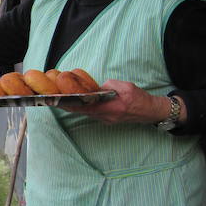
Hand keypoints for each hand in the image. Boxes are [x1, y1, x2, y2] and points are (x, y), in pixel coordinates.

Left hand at [59, 79, 174, 124]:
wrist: (151, 111)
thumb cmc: (140, 98)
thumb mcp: (126, 86)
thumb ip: (109, 86)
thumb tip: (97, 87)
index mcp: (110, 108)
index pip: (85, 106)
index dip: (70, 102)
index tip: (58, 99)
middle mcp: (105, 117)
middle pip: (81, 111)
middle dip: (67, 104)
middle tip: (53, 97)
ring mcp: (105, 119)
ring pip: (84, 113)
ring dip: (73, 106)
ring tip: (60, 98)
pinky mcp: (106, 119)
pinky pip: (90, 113)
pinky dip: (82, 107)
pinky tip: (75, 101)